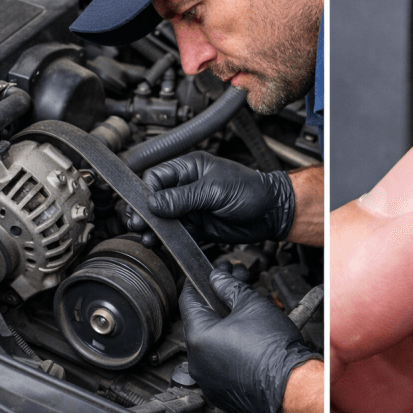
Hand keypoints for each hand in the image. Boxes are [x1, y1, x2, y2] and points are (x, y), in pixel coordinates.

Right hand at [136, 152, 294, 243]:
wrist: (272, 212)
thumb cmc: (252, 191)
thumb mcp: (215, 190)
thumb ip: (184, 197)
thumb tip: (154, 203)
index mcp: (190, 168)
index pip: (156, 177)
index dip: (147, 192)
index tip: (145, 207)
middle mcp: (188, 186)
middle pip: (156, 199)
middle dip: (146, 213)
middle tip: (139, 225)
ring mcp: (192, 207)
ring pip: (164, 219)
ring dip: (155, 228)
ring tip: (148, 238)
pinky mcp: (199, 225)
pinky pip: (178, 233)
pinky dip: (169, 240)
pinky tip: (161, 244)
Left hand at [179, 268, 320, 412]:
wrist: (290, 384)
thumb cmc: (274, 348)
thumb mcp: (252, 305)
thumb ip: (229, 287)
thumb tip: (218, 278)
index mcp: (199, 337)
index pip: (188, 302)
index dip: (198, 285)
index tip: (205, 277)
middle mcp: (196, 361)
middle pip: (201, 323)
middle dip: (217, 304)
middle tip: (234, 291)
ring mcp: (207, 379)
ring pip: (210, 345)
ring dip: (224, 329)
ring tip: (246, 318)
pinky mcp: (220, 392)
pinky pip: (219, 366)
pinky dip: (229, 352)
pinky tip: (247, 342)